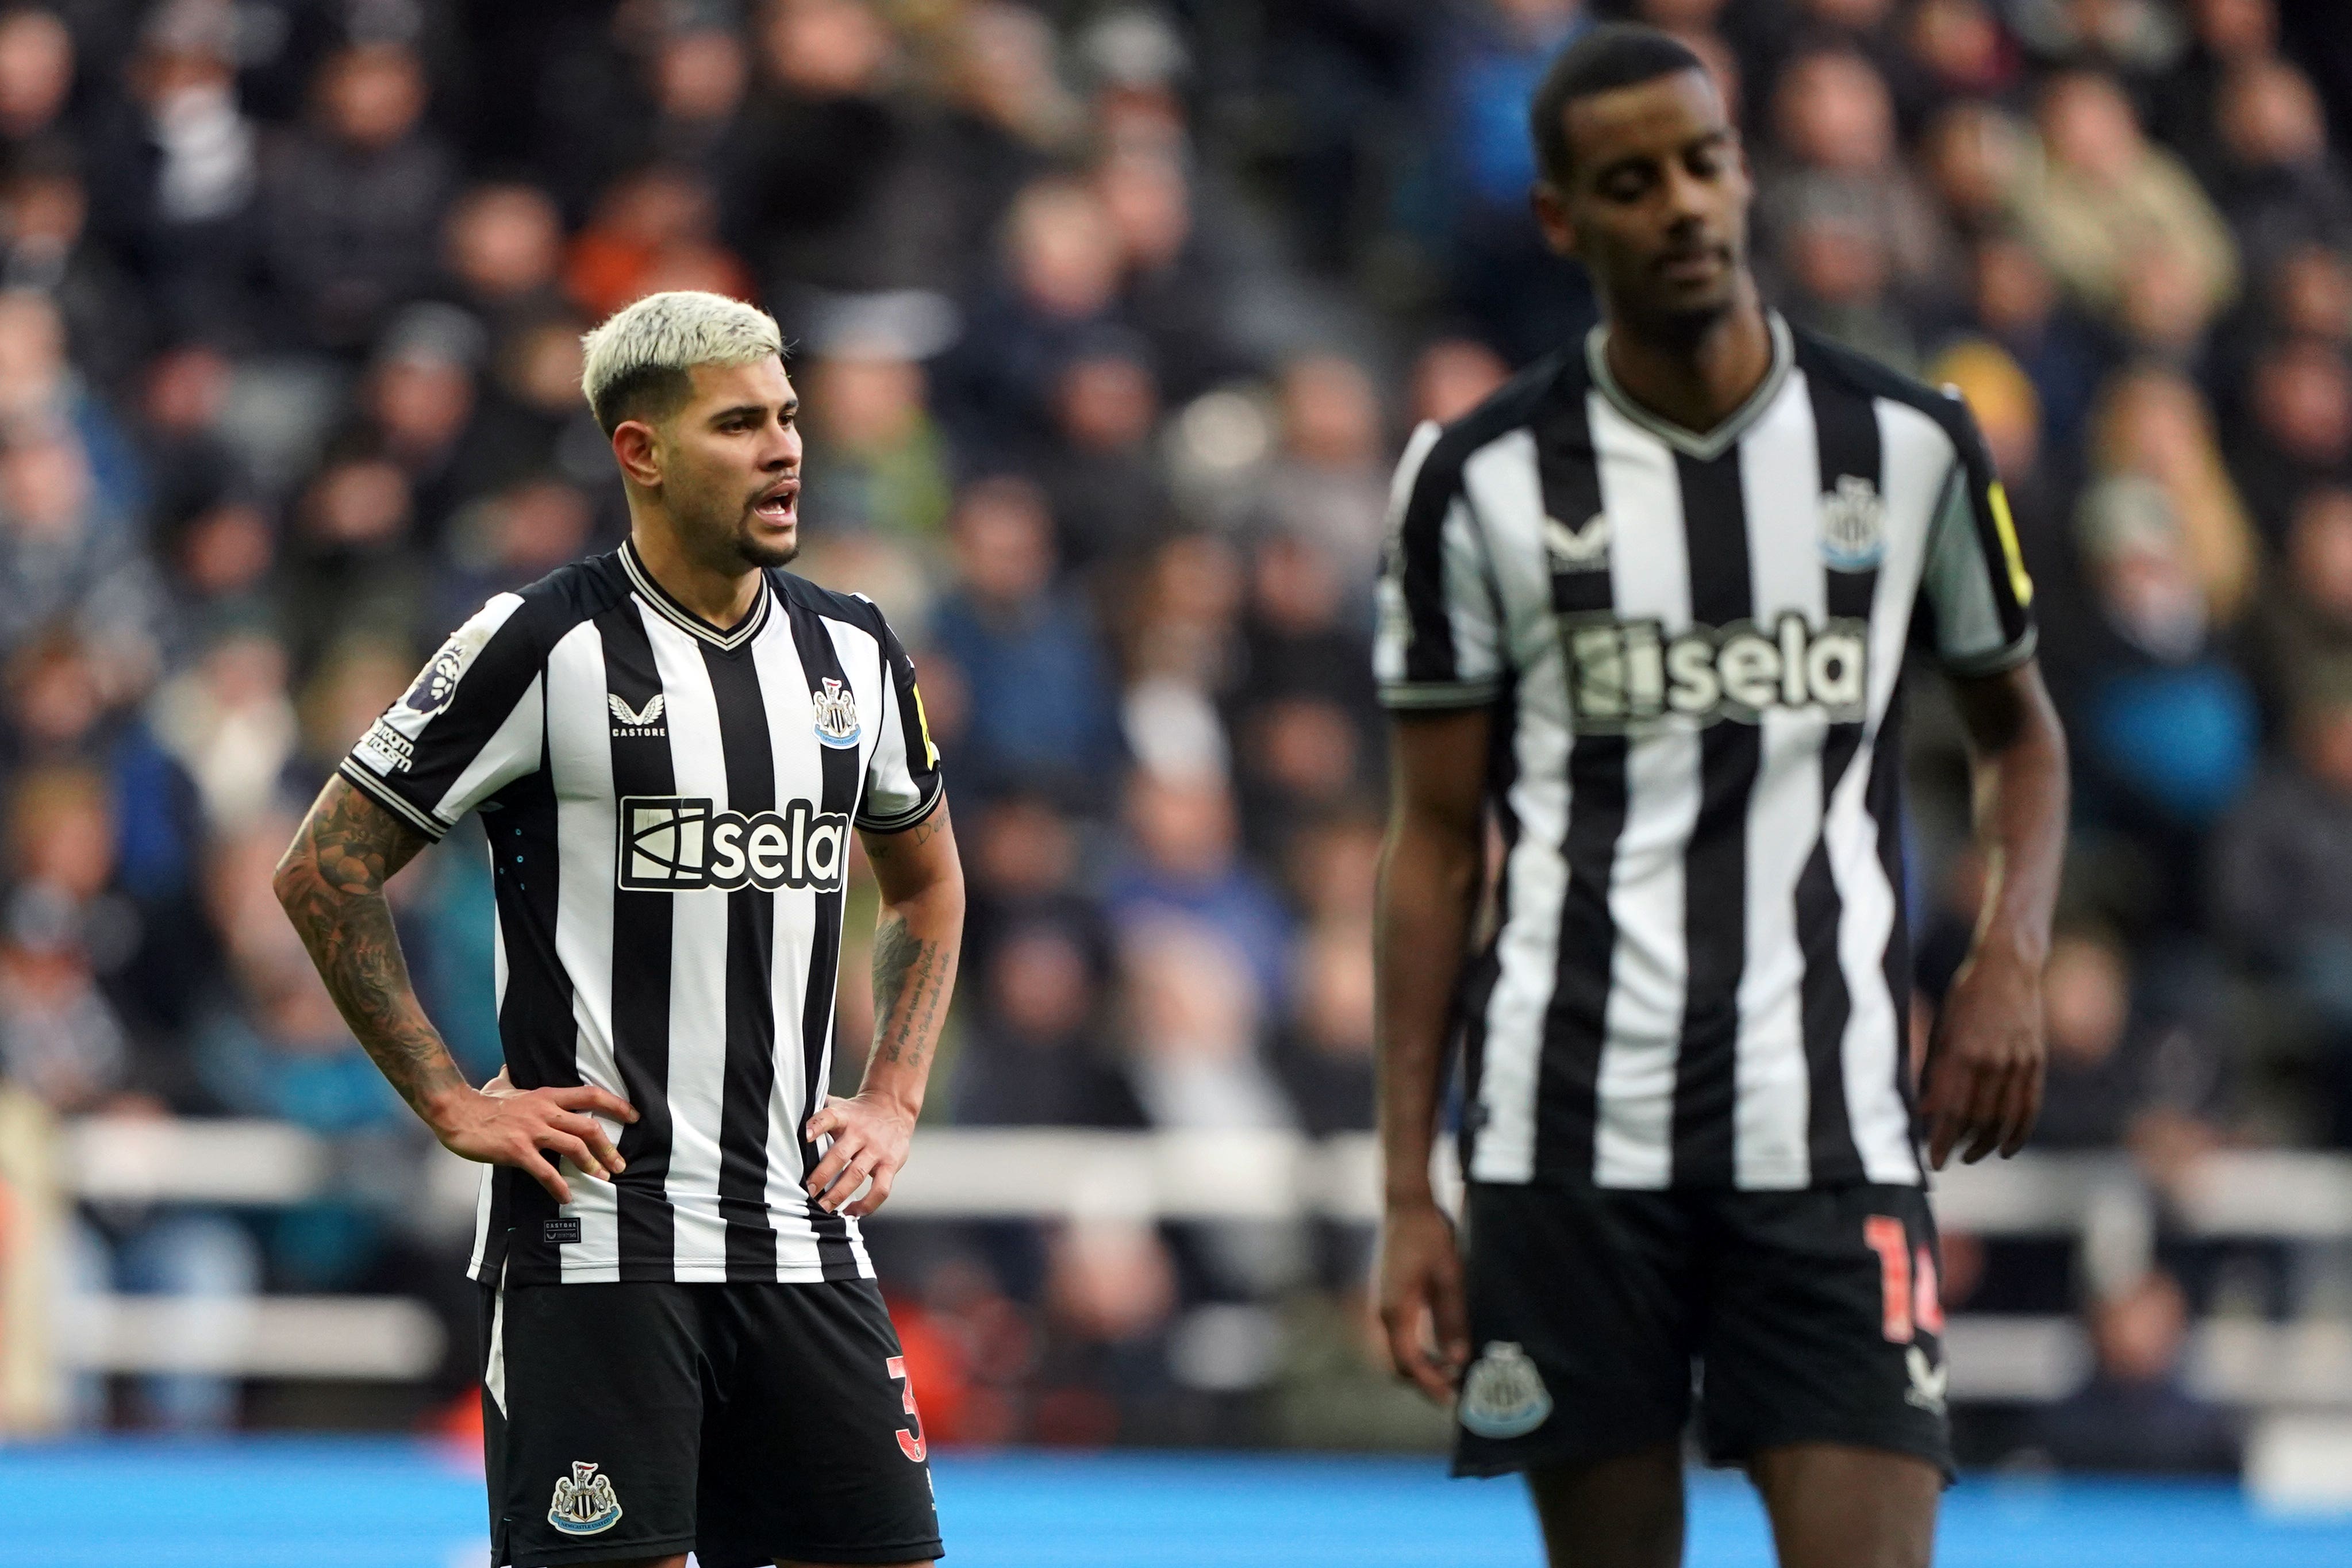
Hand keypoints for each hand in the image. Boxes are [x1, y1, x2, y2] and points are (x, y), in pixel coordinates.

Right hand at [428, 1071, 637, 1204]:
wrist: (456, 1113)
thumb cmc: (481, 1101)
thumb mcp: (502, 1085)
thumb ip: (511, 1079)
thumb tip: (508, 1069)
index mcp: (547, 1096)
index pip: (590, 1095)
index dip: (616, 1105)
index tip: (634, 1116)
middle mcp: (545, 1111)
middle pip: (588, 1126)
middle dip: (609, 1147)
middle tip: (621, 1164)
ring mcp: (532, 1131)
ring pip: (574, 1147)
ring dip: (592, 1165)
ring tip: (603, 1179)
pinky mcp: (517, 1151)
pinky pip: (545, 1171)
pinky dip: (559, 1186)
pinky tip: (567, 1196)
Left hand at [804, 1093, 916, 1216]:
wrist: (893, 1107)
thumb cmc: (859, 1113)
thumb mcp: (840, 1106)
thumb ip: (818, 1113)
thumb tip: (790, 1116)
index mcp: (845, 1117)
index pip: (829, 1118)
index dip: (816, 1126)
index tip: (804, 1137)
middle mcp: (861, 1133)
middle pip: (839, 1155)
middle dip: (821, 1177)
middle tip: (807, 1192)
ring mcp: (877, 1150)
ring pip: (856, 1175)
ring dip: (838, 1195)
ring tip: (823, 1208)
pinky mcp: (891, 1164)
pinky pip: (880, 1189)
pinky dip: (866, 1204)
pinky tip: (852, 1211)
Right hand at [1378, 1197, 1469, 1402]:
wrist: (1406, 1204)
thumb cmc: (1429, 1236)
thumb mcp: (1450, 1277)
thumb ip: (1452, 1320)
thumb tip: (1457, 1359)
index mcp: (1395, 1311)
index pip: (1410, 1364)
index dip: (1431, 1385)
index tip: (1454, 1399)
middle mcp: (1382, 1313)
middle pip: (1399, 1364)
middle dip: (1426, 1383)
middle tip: (1456, 1392)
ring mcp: (1382, 1305)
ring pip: (1398, 1352)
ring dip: (1422, 1368)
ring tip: (1452, 1374)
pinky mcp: (1388, 1298)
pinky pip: (1399, 1336)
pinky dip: (1417, 1351)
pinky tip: (1440, 1350)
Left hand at [1919, 941, 2044, 1168]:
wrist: (2007, 968)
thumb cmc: (1963, 998)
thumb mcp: (1941, 1030)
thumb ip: (1934, 1071)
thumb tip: (1924, 1112)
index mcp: (1962, 1051)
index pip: (1950, 1109)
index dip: (1942, 1139)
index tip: (1933, 1162)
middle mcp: (1992, 1060)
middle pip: (1977, 1118)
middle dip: (1960, 1143)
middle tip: (1947, 1157)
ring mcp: (2018, 1062)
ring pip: (2004, 1117)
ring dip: (1987, 1143)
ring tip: (1971, 1155)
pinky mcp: (2037, 1062)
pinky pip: (2030, 1106)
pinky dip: (2019, 1132)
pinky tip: (2006, 1148)